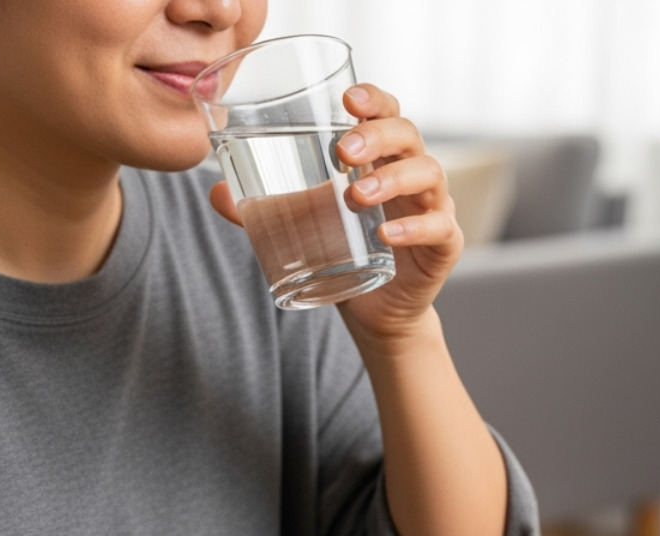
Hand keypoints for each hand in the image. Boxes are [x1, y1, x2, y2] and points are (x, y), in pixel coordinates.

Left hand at [208, 83, 461, 347]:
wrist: (374, 312)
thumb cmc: (343, 253)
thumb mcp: (300, 224)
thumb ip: (262, 206)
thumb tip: (215, 192)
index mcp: (382, 159)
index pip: (388, 113)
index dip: (374, 99)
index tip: (348, 100)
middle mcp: (412, 176)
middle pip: (409, 135)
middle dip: (377, 135)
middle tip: (342, 151)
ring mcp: (433, 208)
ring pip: (429, 174)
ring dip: (392, 179)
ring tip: (356, 195)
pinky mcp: (444, 246)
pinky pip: (439, 228)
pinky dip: (414, 228)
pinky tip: (386, 234)